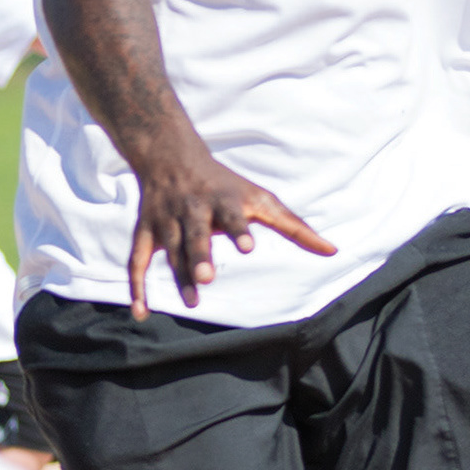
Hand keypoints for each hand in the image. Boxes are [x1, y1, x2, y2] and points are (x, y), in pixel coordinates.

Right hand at [127, 141, 333, 317]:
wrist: (170, 156)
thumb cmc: (226, 185)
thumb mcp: (262, 199)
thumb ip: (295, 227)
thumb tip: (333, 251)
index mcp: (222, 200)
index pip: (231, 215)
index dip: (239, 230)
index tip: (249, 246)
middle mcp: (192, 209)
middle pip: (195, 234)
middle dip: (200, 254)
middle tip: (209, 276)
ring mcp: (166, 221)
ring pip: (169, 250)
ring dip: (179, 274)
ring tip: (193, 300)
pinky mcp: (145, 232)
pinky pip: (136, 261)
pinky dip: (136, 286)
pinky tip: (141, 312)